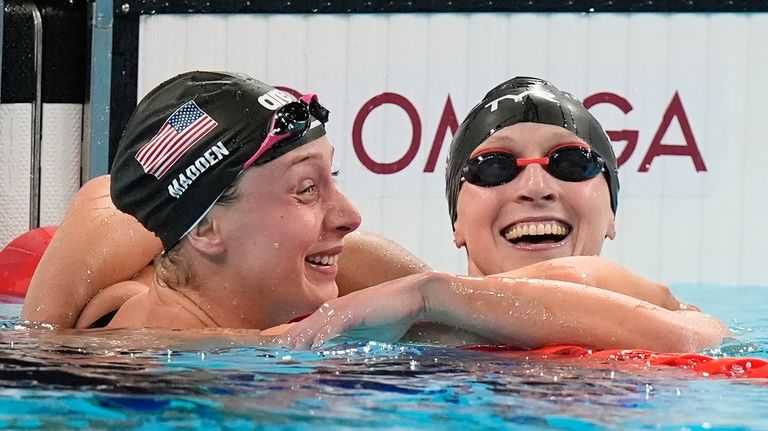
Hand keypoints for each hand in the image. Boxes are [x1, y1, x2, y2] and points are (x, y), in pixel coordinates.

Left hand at [280, 273, 428, 348]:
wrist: (413, 296)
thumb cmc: (392, 315)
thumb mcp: (367, 332)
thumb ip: (350, 340)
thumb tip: (339, 357)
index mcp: (335, 313)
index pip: (308, 327)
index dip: (294, 340)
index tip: (280, 354)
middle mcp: (335, 308)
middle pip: (305, 326)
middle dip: (290, 341)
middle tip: (274, 356)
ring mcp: (344, 308)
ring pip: (315, 325)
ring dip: (301, 339)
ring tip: (288, 353)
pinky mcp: (355, 311)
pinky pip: (335, 325)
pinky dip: (323, 335)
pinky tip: (314, 347)